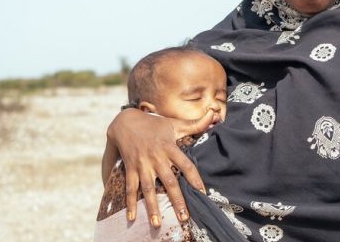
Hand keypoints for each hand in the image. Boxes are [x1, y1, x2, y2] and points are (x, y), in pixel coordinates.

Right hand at [107, 108, 217, 226]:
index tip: (202, 193)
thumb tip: (214, 114)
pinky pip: (130, 188)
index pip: (185, 164)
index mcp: (169, 147)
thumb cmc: (154, 124)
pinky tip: (131, 218)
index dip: (195, 178)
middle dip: (176, 200)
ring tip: (158, 224)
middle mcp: (156, 157)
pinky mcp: (130, 169)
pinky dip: (130, 203)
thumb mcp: (174, 123)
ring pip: (148, 188)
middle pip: (169, 181)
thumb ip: (195, 124)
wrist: (125, 122)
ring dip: (152, 207)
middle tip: (184, 218)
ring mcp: (142, 164)